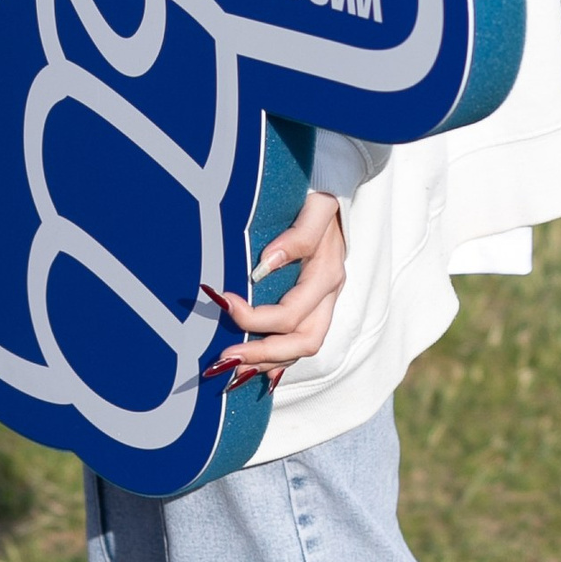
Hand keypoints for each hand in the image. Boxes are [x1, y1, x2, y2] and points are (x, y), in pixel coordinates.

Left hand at [205, 189, 345, 386]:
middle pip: (303, 342)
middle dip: (263, 354)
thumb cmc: (321, 196)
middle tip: (226, 359)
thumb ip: (298, 235)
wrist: (337, 192)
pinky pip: (301, 339)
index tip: (223, 304)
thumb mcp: (316, 207)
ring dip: (269, 362)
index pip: (291, 313)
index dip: (255, 317)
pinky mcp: (316, 304)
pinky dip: (279, 357)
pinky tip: (257, 368)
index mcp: (327, 275)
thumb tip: (267, 264)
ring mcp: (325, 302)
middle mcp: (329, 295)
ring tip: (234, 370)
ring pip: (303, 346)